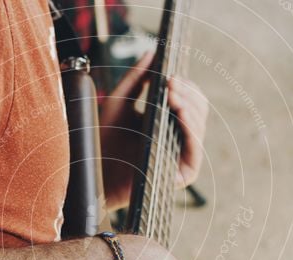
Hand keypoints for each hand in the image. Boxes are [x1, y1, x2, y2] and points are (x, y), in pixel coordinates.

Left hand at [100, 54, 209, 209]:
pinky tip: (180, 111)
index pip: (189, 99)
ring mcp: (182, 156)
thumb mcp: (118, 103)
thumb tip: (152, 53)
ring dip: (189, 103)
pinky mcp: (184, 174)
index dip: (184, 84)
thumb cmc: (103, 142)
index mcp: (167, 122)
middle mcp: (179, 138)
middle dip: (188, 91)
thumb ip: (135, 79)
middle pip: (199, 108)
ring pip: (199, 124)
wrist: (93, 174)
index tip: (171, 73)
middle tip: (171, 80)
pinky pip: (195, 147)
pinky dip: (190, 127)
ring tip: (172, 91)